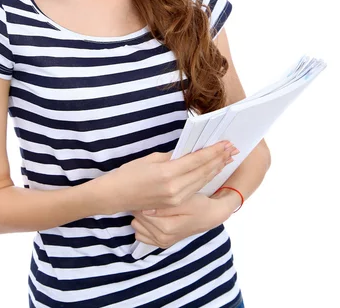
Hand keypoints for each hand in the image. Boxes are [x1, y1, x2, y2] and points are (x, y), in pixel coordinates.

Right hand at [103, 141, 238, 214]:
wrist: (115, 196)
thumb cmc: (129, 173)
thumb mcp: (151, 159)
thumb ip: (173, 157)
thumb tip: (189, 153)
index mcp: (167, 173)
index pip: (197, 160)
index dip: (213, 151)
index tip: (225, 143)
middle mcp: (174, 188)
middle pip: (203, 172)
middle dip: (219, 159)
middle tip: (232, 149)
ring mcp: (175, 199)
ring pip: (201, 182)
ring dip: (216, 169)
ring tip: (227, 159)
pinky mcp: (174, 204)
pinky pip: (194, 189)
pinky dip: (205, 179)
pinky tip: (212, 172)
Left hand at [130, 192, 232, 248]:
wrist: (208, 216)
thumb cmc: (198, 204)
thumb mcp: (186, 201)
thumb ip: (166, 206)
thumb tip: (146, 209)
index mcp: (167, 228)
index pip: (142, 213)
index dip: (141, 200)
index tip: (145, 191)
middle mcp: (163, 238)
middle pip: (138, 220)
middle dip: (140, 207)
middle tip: (148, 195)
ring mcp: (161, 242)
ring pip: (137, 227)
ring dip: (140, 216)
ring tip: (150, 205)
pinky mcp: (161, 242)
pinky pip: (141, 234)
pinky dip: (143, 224)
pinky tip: (152, 215)